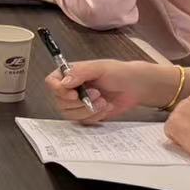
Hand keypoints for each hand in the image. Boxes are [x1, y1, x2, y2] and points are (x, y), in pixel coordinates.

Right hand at [44, 58, 162, 124]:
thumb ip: (80, 72)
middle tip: (98, 94)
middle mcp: (71, 89)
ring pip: (70, 114)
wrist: (136, 87)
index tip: (74, 94)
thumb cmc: (119, 73)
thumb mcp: (100, 67)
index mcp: (70, 74)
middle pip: (60, 102)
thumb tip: (64, 82)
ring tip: (104, 102)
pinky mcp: (87, 114)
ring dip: (88, 110)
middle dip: (80, 102)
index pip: (52, 82)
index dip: (59, 91)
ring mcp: (78, 103)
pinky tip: (106, 107)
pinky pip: (83, 121)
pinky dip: (95, 117)